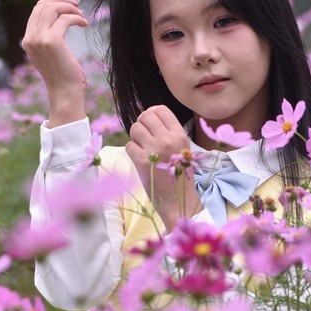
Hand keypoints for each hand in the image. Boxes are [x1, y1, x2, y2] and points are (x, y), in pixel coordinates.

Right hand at [21, 0, 88, 125]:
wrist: (65, 92)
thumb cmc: (63, 72)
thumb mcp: (54, 50)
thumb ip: (53, 30)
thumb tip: (65, 6)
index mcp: (28, 39)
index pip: (37, 9)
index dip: (53, 0)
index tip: (69, 0)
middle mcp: (30, 38)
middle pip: (44, 5)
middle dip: (62, 1)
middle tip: (78, 4)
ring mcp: (39, 39)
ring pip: (52, 8)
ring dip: (70, 8)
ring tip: (81, 15)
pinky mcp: (51, 41)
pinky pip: (65, 19)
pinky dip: (77, 18)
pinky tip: (84, 24)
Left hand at [126, 105, 202, 231]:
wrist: (178, 200)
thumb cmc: (178, 174)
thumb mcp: (182, 148)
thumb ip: (168, 132)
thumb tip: (149, 116)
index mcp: (179, 134)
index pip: (160, 109)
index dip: (151, 113)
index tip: (150, 123)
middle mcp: (168, 139)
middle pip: (145, 116)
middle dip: (141, 125)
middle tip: (143, 137)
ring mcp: (155, 150)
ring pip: (135, 129)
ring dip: (135, 138)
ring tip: (142, 149)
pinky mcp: (142, 162)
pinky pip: (129, 145)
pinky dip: (131, 151)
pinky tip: (140, 159)